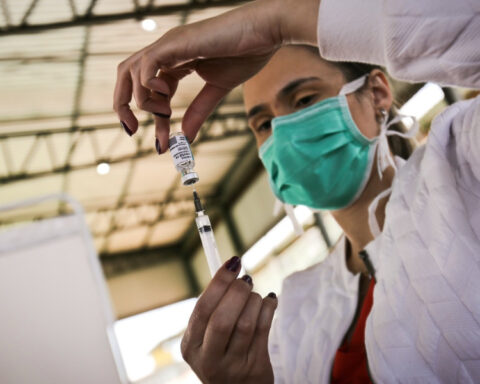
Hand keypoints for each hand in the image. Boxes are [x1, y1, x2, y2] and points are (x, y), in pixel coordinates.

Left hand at [113, 0, 319, 152]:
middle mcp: (166, 52)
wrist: (264, 34)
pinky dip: (148, 84)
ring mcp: (169, 45)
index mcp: (174, 62)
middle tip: (132, 131)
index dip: (153, 119)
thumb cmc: (245, 54)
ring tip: (163, 114)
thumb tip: (185, 136)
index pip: (151, 92)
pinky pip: (147, 63)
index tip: (161, 144)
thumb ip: (198, 111)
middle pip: (127, 75)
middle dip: (123, 106)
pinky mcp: (176, 42)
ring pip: (131, 70)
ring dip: (139, 100)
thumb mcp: (217, 90)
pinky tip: (166, 95)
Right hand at [181, 256, 277, 383]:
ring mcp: (232, 367)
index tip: (233, 263)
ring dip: (255, 301)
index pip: (202, 309)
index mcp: (191, 346)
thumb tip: (230, 268)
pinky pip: (263, 330)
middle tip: (247, 279)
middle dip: (237, 292)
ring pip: (245, 324)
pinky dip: (269, 308)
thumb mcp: (208, 338)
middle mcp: (208, 359)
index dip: (219, 283)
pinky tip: (269, 301)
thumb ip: (214, 309)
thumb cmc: (223, 353)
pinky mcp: (255, 368)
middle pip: (222, 319)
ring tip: (256, 296)